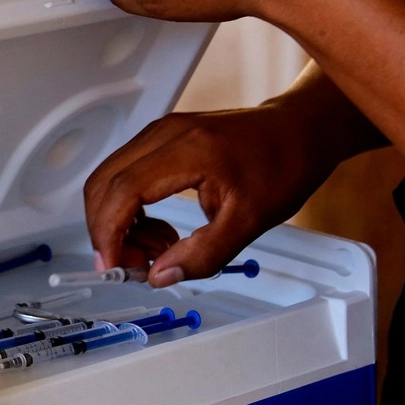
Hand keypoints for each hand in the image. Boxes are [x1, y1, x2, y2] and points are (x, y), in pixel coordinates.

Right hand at [84, 100, 346, 286]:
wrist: (300, 128)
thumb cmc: (284, 165)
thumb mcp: (250, 220)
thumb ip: (203, 253)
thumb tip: (160, 276)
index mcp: (187, 151)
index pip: (123, 191)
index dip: (109, 233)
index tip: (114, 266)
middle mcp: (164, 135)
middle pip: (104, 184)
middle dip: (107, 231)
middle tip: (133, 264)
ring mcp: (158, 133)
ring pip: (109, 180)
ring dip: (118, 222)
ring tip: (157, 248)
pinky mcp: (159, 139)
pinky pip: (124, 175)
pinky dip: (128, 209)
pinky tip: (158, 229)